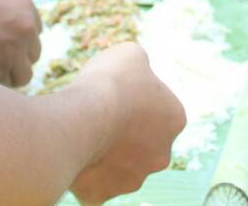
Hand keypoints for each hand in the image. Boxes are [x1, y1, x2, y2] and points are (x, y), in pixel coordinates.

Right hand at [0, 0, 41, 87]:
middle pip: (33, 54)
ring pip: (24, 75)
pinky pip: (3, 86)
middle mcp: (24, 26)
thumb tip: (10, 37)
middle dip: (16, 59)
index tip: (0, 43)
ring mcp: (14, 49)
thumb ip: (3, 13)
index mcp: (23, 3)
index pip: (34, 31)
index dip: (17, 40)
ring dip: (7, 75)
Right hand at [68, 43, 185, 205]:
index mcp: (175, 119)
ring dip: (104, 154)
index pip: (158, 110)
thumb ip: (140, 66)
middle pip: (142, 144)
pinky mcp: (103, 196)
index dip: (135, 99)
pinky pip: (92, 185)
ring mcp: (133, 179)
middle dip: (124, 133)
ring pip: (118, 167)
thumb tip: (137, 70)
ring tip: (83, 133)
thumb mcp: (131, 55)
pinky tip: (72, 154)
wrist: (84, 117)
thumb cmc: (110, 81)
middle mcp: (161, 155)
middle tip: (99, 116)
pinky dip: (82, 174)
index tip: (116, 92)